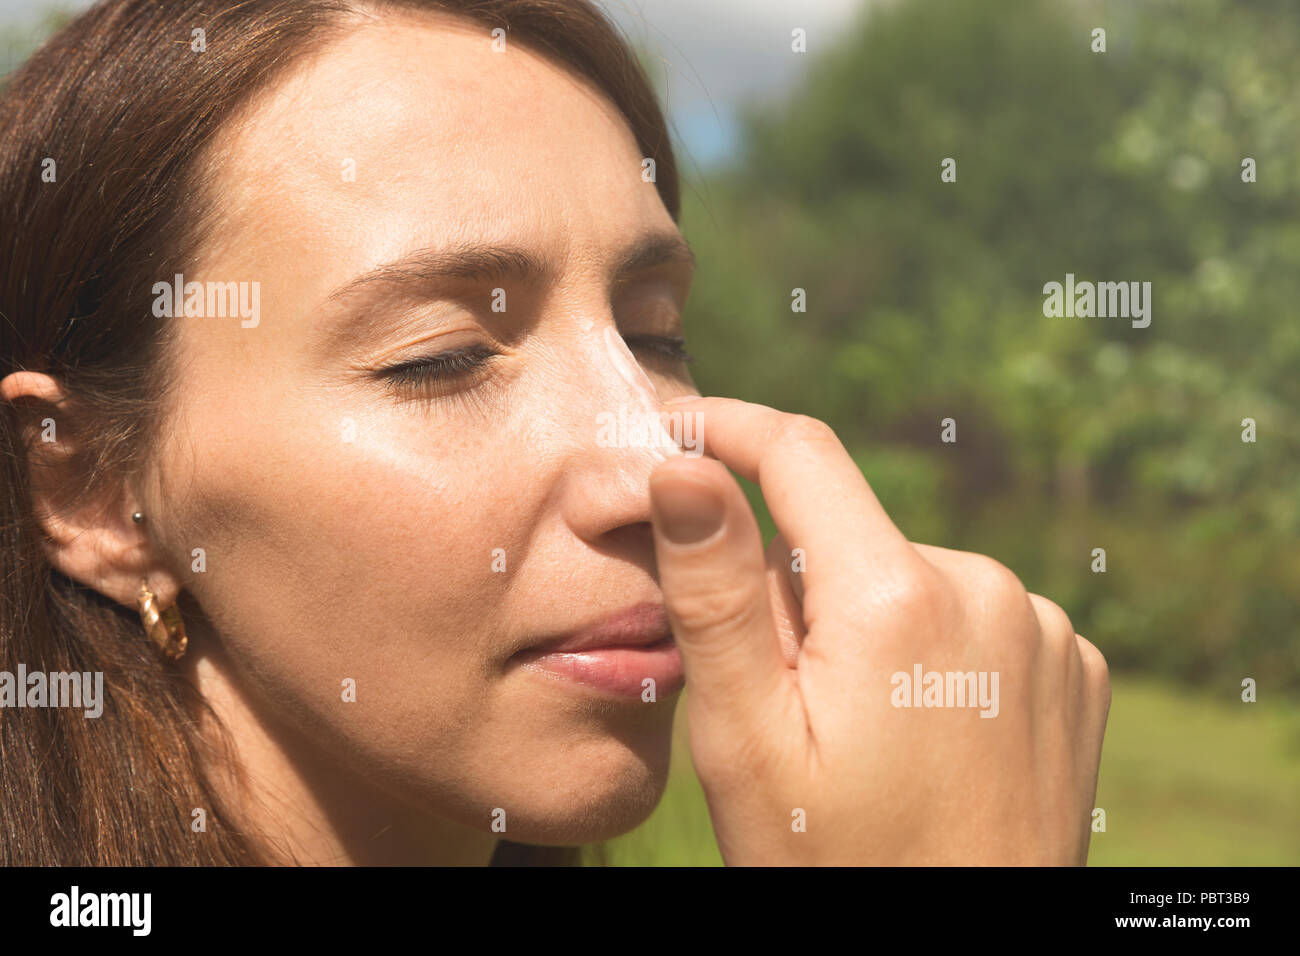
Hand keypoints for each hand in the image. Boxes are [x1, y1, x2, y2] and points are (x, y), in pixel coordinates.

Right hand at [649, 397, 1109, 864]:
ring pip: (906, 578)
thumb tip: (683, 469)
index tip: (680, 428)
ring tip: (858, 735)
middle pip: (847, 536)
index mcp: (895, 598)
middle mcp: (987, 588)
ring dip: (864, 623)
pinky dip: (929, 651)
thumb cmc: (834, 865)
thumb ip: (715, 595)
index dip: (729, 427)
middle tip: (776, 696)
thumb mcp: (748, 740)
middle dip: (794, 586)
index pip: (799, 454)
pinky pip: (971, 617)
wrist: (964, 955)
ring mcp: (1041, 628)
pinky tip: (922, 733)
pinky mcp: (1071, 666)